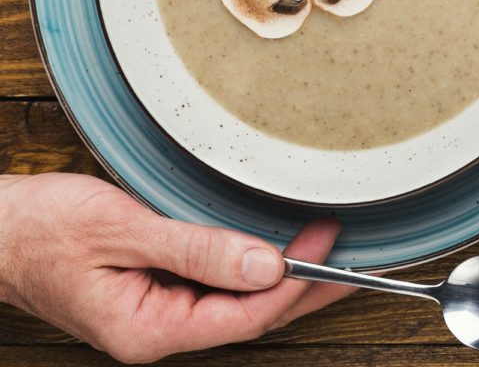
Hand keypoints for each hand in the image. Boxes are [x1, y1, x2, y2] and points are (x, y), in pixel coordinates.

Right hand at [0, 173, 353, 362]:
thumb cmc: (39, 230)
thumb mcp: (122, 230)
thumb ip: (196, 249)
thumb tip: (265, 265)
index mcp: (148, 330)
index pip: (246, 315)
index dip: (295, 282)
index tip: (329, 244)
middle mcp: (156, 331)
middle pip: (250, 316)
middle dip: (305, 289)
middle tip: (356, 262)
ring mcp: (154, 314)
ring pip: (235, 303)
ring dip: (281, 279)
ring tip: (328, 254)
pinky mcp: (152, 293)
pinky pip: (212, 287)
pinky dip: (248, 269)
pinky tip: (272, 255)